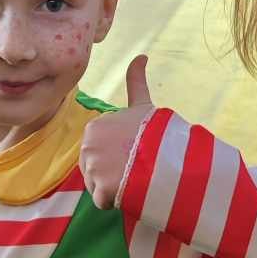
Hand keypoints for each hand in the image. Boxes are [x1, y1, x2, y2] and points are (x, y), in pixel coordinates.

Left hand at [80, 56, 156, 210]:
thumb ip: (136, 81)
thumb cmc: (157, 132)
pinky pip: (103, 202)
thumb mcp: (143, 105)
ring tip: (135, 178)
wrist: (169, 158)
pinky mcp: (100, 189)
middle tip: (136, 167)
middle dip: (114, 173)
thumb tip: (141, 55)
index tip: (135, 152)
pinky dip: (116, 202)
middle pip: (96, 170)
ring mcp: (92, 168)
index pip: (100, 152)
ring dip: (116, 188)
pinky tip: (130, 191)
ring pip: (99, 187)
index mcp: (93, 128)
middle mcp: (87, 146)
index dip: (119, 155)